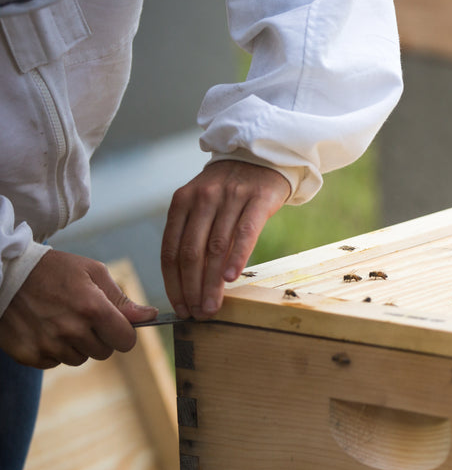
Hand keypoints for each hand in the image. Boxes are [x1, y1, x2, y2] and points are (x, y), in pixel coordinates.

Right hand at [0, 251, 156, 367]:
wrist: (5, 274)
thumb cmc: (54, 270)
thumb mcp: (92, 273)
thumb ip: (122, 299)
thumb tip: (150, 317)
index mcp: (92, 308)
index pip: (126, 341)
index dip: (123, 333)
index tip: (114, 324)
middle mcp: (71, 330)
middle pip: (104, 352)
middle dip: (99, 337)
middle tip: (81, 316)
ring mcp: (48, 345)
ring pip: (80, 359)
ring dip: (76, 345)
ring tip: (60, 320)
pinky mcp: (29, 355)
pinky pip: (54, 362)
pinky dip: (53, 350)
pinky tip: (43, 328)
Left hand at [161, 160, 290, 319]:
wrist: (263, 155)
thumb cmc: (231, 189)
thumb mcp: (203, 204)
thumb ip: (193, 234)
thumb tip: (189, 284)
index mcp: (182, 202)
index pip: (170, 250)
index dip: (173, 283)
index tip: (179, 307)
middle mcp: (203, 198)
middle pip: (191, 252)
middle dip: (191, 288)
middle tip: (196, 314)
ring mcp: (230, 196)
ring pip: (216, 248)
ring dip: (212, 282)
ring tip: (212, 306)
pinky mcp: (258, 198)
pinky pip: (245, 233)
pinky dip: (236, 257)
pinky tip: (230, 279)